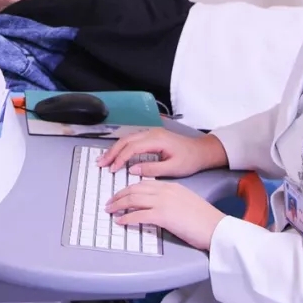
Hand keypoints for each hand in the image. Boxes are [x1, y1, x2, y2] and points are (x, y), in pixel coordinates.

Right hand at [96, 129, 227, 177]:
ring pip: (127, 138)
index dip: (120, 158)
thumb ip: (152, 169)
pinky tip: (116, 155)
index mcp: (157, 139)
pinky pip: (132, 140)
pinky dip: (121, 147)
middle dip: (112, 152)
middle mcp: (151, 133)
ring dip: (114, 149)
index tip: (112, 170)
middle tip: (100, 164)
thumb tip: (132, 170)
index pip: (132, 147)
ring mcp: (151, 133)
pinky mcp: (151, 136)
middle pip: (125, 140)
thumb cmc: (189, 160)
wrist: (201, 151)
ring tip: (104, 160)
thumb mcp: (173, 168)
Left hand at [106, 180, 226, 250]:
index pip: (143, 184)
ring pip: (133, 199)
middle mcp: (165, 191)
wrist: (216, 226)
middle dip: (119, 195)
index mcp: (170, 186)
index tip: (120, 195)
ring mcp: (163, 202)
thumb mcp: (186, 201)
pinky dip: (127, 218)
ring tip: (110, 210)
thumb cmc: (204, 218)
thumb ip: (170, 200)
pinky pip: (138, 215)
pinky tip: (120, 221)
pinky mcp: (163, 216)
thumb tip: (156, 207)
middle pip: (134, 189)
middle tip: (110, 202)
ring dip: (118, 205)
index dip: (128, 189)